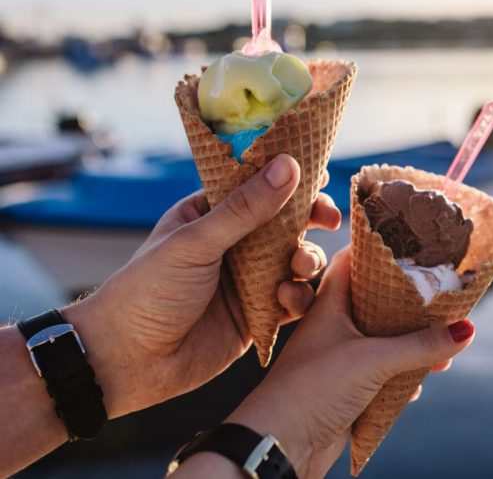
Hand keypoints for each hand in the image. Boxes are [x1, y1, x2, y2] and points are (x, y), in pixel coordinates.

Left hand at [67, 154, 340, 417]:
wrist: (128, 363)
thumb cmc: (148, 291)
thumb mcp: (196, 243)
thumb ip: (245, 208)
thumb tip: (288, 165)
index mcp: (211, 215)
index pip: (257, 185)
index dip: (290, 179)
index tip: (323, 175)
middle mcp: (233, 244)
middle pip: (285, 222)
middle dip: (310, 219)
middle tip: (328, 220)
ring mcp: (247, 280)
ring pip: (295, 260)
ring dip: (305, 260)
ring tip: (299, 266)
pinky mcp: (257, 315)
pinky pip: (293, 300)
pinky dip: (298, 298)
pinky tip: (286, 301)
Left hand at [226, 248, 475, 478]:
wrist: (278, 446)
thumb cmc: (311, 390)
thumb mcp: (372, 361)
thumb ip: (420, 345)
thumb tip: (466, 329)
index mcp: (329, 304)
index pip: (353, 261)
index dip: (380, 250)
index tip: (413, 243)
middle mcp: (334, 327)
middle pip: (378, 302)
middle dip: (410, 305)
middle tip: (444, 299)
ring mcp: (340, 358)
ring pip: (384, 341)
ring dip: (412, 345)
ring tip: (445, 346)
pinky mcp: (347, 389)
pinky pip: (382, 374)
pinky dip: (402, 377)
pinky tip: (418, 384)